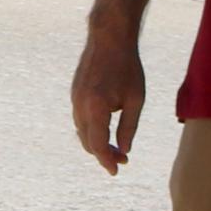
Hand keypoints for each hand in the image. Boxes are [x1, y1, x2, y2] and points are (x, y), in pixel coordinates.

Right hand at [70, 24, 145, 174]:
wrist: (109, 39)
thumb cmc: (127, 68)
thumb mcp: (135, 100)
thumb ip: (129, 128)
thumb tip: (123, 150)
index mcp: (96, 108)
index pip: (98, 145)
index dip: (107, 161)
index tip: (116, 171)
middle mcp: (80, 105)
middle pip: (87, 141)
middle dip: (103, 154)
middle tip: (122, 159)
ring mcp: (74, 99)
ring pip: (82, 131)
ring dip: (97, 142)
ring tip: (116, 147)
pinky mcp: (74, 93)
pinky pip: (80, 119)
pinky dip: (91, 129)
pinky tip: (106, 129)